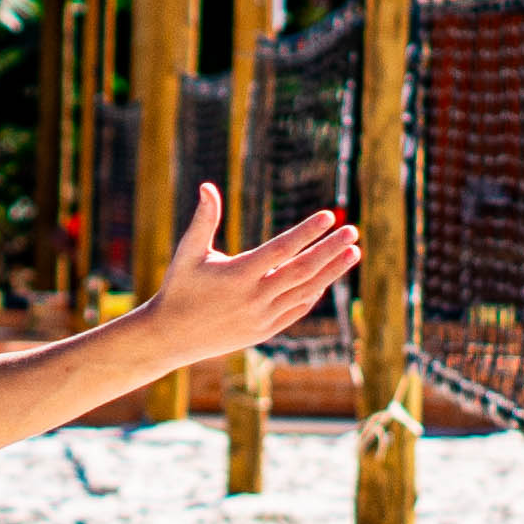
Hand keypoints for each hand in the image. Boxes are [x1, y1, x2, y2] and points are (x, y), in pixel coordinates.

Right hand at [142, 185, 359, 357]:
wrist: (171, 337)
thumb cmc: (179, 288)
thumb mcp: (187, 253)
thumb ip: (203, 220)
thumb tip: (207, 186)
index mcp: (238, 275)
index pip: (281, 249)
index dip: (307, 232)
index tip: (327, 216)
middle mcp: (255, 297)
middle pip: (302, 270)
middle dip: (330, 250)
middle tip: (352, 232)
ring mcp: (263, 317)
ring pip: (306, 291)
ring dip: (331, 271)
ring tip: (352, 252)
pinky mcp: (265, 331)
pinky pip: (298, 309)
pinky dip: (314, 292)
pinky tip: (327, 277)